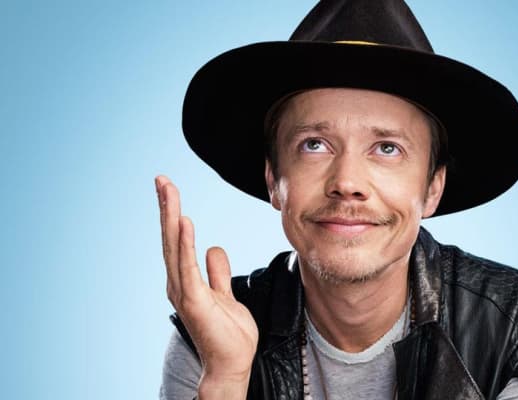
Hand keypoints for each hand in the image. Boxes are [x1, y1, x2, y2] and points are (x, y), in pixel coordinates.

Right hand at [156, 175, 257, 396]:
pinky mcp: (194, 300)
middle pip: (171, 238)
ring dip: (170, 216)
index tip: (169, 189)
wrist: (231, 363)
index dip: (172, 214)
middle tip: (161, 179)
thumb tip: (212, 248)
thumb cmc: (228, 333)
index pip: (177, 240)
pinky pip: (187, 266)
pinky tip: (183, 220)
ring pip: (174, 246)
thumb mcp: (225, 294)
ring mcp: (184, 291)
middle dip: (166, 207)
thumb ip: (217, 272)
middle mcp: (179, 283)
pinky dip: (184, 243)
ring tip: (167, 189)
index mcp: (187, 280)